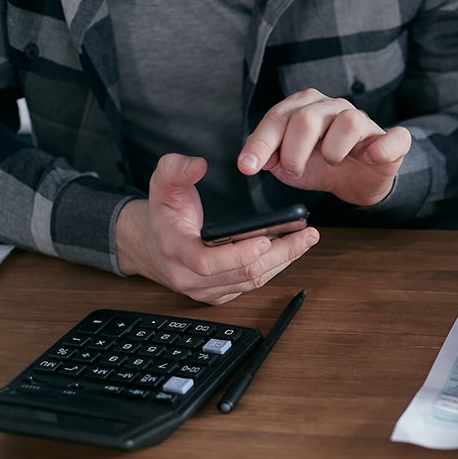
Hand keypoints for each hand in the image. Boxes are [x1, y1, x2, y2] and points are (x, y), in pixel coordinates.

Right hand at [116, 153, 318, 304]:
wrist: (151, 246)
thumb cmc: (162, 215)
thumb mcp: (161, 185)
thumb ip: (175, 169)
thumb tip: (197, 164)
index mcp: (176, 252)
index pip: (207, 262)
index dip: (238, 254)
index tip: (266, 239)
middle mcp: (191, 277)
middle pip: (242, 274)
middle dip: (279, 255)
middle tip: (306, 235)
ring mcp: (207, 290)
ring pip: (252, 282)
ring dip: (283, 261)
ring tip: (306, 239)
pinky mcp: (220, 294)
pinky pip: (252, 285)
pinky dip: (274, 267)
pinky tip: (292, 249)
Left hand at [237, 88, 410, 205]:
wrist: (357, 181)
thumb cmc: (322, 166)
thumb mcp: (288, 165)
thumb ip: (269, 157)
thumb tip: (254, 159)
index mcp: (305, 106)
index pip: (278, 117)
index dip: (261, 143)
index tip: (247, 166)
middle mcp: (334, 107)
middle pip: (307, 119)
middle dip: (293, 153)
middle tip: (293, 171)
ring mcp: (364, 121)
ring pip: (348, 122)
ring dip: (332, 151)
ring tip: (331, 162)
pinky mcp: (391, 141)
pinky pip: (393, 138)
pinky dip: (381, 149)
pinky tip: (369, 158)